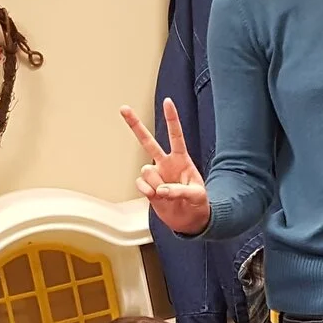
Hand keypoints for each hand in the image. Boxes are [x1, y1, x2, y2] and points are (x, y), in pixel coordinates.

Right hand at [122, 100, 210, 234]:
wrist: (190, 221)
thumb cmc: (199, 204)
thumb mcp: (197, 195)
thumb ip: (180, 190)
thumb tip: (161, 190)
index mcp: (181, 159)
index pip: (176, 135)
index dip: (171, 119)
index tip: (167, 101)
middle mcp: (166, 164)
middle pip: (148, 141)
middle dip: (135, 125)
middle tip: (123, 108)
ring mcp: (156, 175)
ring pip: (146, 170)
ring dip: (156, 183)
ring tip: (166, 194)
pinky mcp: (148, 188)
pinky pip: (140, 184)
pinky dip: (147, 191)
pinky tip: (154, 196)